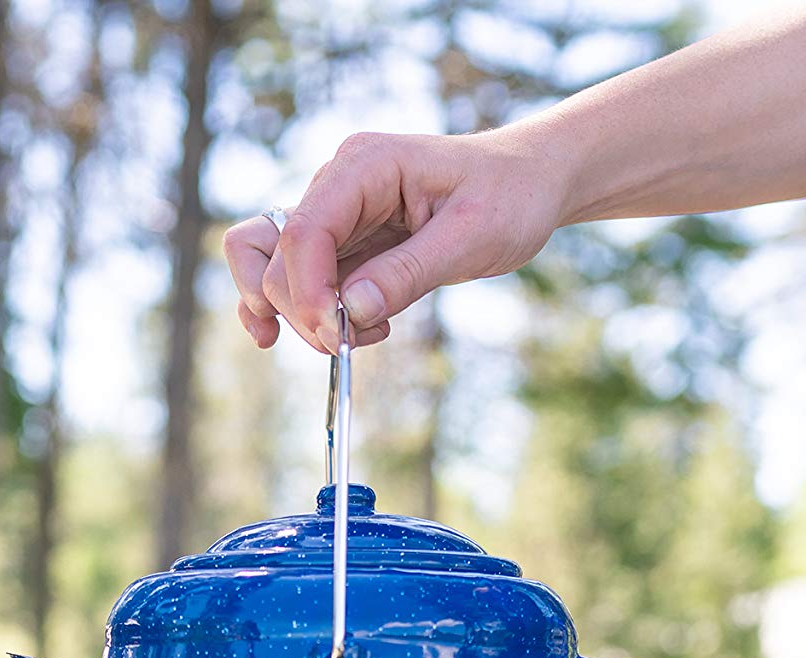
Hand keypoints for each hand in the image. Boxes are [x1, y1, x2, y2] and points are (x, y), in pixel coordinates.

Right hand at [223, 128, 573, 353]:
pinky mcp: (343, 244)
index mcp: (363, 166)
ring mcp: (335, 215)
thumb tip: (348, 312)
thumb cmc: (510, 196)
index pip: (303, 231)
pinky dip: (304, 314)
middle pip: (276, 256)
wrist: (530, 183)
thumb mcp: (471, 237)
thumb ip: (408, 273)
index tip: (336, 335)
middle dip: (304, 310)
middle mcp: (336, 185)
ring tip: (353, 338)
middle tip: (353, 342)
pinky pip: (299, 281)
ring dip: (300, 316)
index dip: (306, 291)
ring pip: (275, 270)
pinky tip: (332, 336)